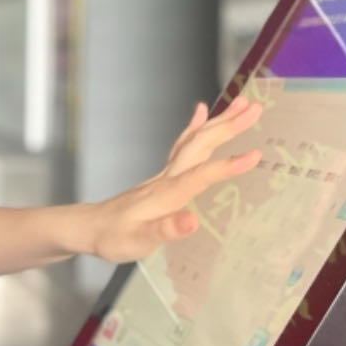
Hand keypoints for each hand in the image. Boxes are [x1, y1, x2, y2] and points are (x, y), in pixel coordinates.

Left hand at [88, 95, 262, 262]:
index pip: (200, 176)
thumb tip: (191, 222)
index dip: (227, 166)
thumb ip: (164, 231)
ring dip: (219, 121)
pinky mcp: (163, 176)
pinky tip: (202, 111)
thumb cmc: (112, 238)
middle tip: (256, 108)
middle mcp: (167, 178)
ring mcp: (165, 174)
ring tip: (243, 103)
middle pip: (200, 145)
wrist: (89, 227)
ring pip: (195, 140)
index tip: (255, 155)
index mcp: (166, 195)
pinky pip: (183, 145)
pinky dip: (195, 127)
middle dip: (229, 126)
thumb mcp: (137, 242)